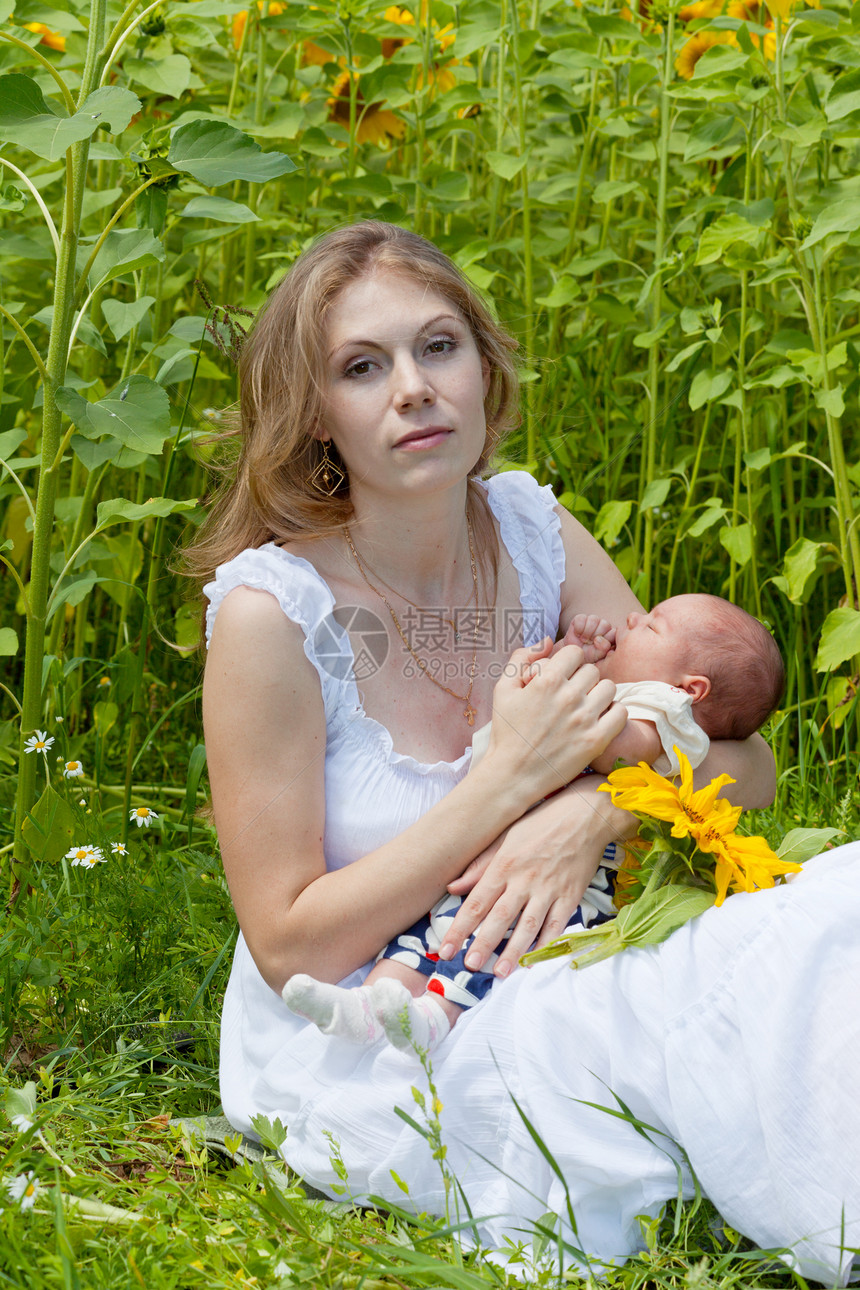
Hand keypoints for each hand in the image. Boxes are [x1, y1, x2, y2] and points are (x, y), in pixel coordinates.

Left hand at [438, 777, 635, 977]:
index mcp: (504, 864)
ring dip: (513, 951)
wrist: (585, 814)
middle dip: (482, 943)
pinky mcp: (570, 896)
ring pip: (528, 926)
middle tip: (469, 965)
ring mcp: (549, 889)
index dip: (459, 927)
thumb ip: (479, 865)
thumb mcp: (505, 836)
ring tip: (499, 972)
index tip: (445, 948)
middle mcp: (524, 879)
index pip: (477, 901)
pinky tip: (536, 961)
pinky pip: (556, 926)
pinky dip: (546, 945)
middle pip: (499, 917)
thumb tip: (452, 887)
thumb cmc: (541, 822)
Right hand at [484, 639, 625, 802]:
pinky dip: (613, 713)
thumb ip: (522, 658)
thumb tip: (547, 640)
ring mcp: (584, 719)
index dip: (569, 662)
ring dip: (599, 695)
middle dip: (583, 679)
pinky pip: (621, 712)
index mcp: (547, 680)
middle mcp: (568, 696)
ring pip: (609, 687)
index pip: (575, 653)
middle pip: (592, 670)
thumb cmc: (507, 731)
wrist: (513, 774)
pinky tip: (599, 720)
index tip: (564, 676)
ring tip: (587, 707)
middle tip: (573, 695)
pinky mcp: (596, 740)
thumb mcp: (503, 689)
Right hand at [562, 614, 616, 663]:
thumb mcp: (597, 655)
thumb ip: (603, 648)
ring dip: (587, 632)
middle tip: (589, 643)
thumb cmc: (588, 655)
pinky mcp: (580, 618)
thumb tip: (599, 639)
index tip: (598, 647)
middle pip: (605, 624)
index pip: (614, 632)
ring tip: (583, 640)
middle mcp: (603, 626)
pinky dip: (578, 628)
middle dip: (595, 635)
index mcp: (610, 635)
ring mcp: (592, 620)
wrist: (573, 653)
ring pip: (594, 619)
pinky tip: (577, 634)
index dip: (606, 639)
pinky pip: (581, 618)